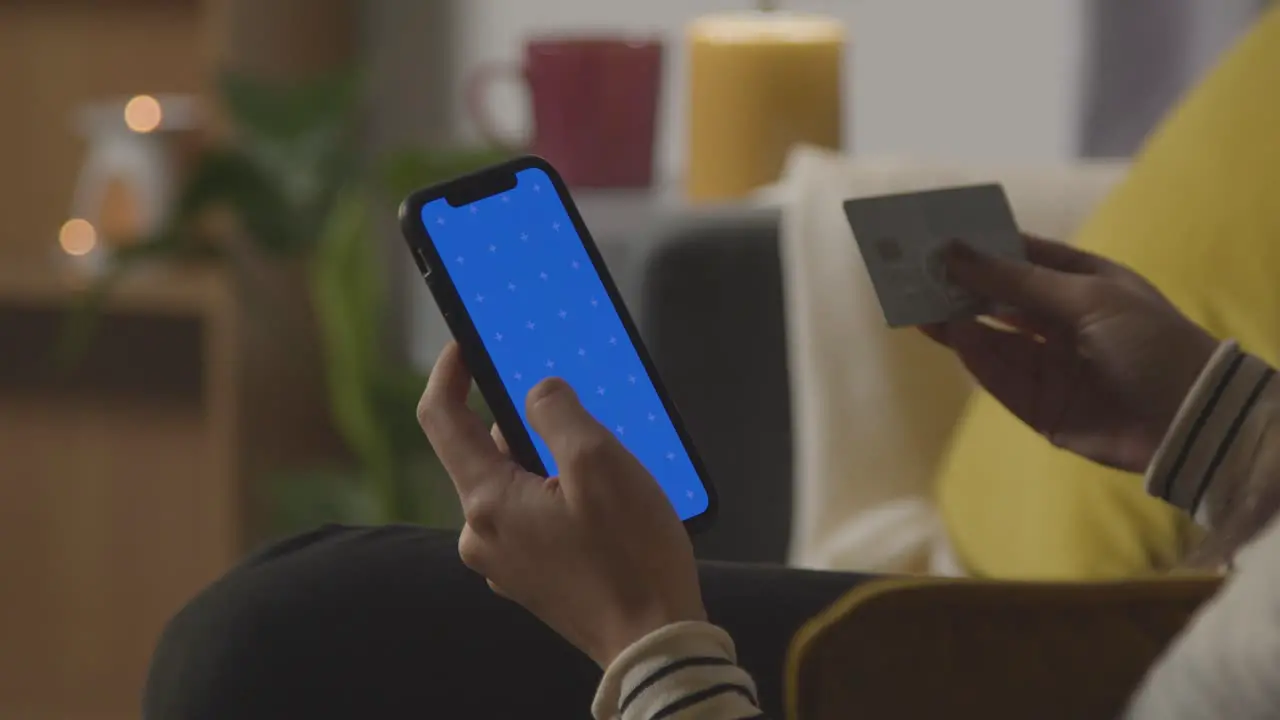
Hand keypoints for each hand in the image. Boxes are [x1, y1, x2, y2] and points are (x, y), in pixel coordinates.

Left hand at [417, 342, 705, 667]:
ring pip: (516, 485)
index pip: (441, 418)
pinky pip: (536, 517)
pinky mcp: (534, 578)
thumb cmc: (630, 557)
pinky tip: (606, 499)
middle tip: (576, 407)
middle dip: (526, 422)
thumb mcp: (598, 462)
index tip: (467, 343)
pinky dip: (561, 495)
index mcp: (487, 502)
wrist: (655, 645)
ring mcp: (507, 561)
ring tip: (606, 461)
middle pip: (487, 451)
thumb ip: (557, 412)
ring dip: (551, 461)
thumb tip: (537, 392)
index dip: (450, 371)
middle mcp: (484, 535)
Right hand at [923, 236, 1217, 472]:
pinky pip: (994, 372)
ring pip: (988, 335)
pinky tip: (944, 330)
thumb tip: (954, 251)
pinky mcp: (1037, 402)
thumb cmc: (1149, 341)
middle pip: (997, 297)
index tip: (939, 233)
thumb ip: (1014, 279)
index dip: (982, 244)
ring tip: (914, 297)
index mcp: (1082, 283)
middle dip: (959, 282)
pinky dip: (969, 351)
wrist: (1188, 420)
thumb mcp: (1085, 297)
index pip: (1021, 255)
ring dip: (953, 318)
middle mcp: (1060, 321)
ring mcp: (1048, 362)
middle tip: (913, 267)